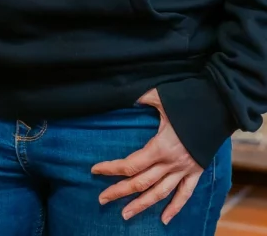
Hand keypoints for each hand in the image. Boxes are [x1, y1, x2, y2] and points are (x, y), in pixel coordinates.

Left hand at [92, 89, 203, 224]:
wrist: (218, 110)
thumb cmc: (187, 102)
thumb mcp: (160, 97)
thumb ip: (140, 98)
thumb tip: (122, 93)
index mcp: (160, 147)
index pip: (131, 164)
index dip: (111, 168)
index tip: (95, 170)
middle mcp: (171, 163)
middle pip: (141, 182)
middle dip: (119, 191)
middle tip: (102, 199)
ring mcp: (185, 170)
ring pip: (160, 193)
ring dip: (142, 205)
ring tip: (125, 215)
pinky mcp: (196, 172)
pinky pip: (185, 194)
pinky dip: (175, 208)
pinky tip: (164, 219)